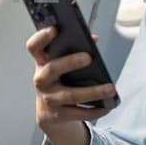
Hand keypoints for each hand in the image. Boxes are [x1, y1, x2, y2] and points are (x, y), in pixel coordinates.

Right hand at [26, 27, 112, 144]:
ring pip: (70, 95)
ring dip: (93, 92)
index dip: (42, 37)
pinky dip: (95, 110)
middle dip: (70, 62)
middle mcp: (41, 80)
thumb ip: (73, 50)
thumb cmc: (59, 80)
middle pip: (52, 69)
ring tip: (110, 88)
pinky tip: (108, 105)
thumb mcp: (61, 65)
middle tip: (88, 57)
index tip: (55, 29)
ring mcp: (48, 99)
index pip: (34, 47)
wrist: (49, 112)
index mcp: (41, 63)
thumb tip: (93, 39)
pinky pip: (78, 113)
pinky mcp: (57, 115)